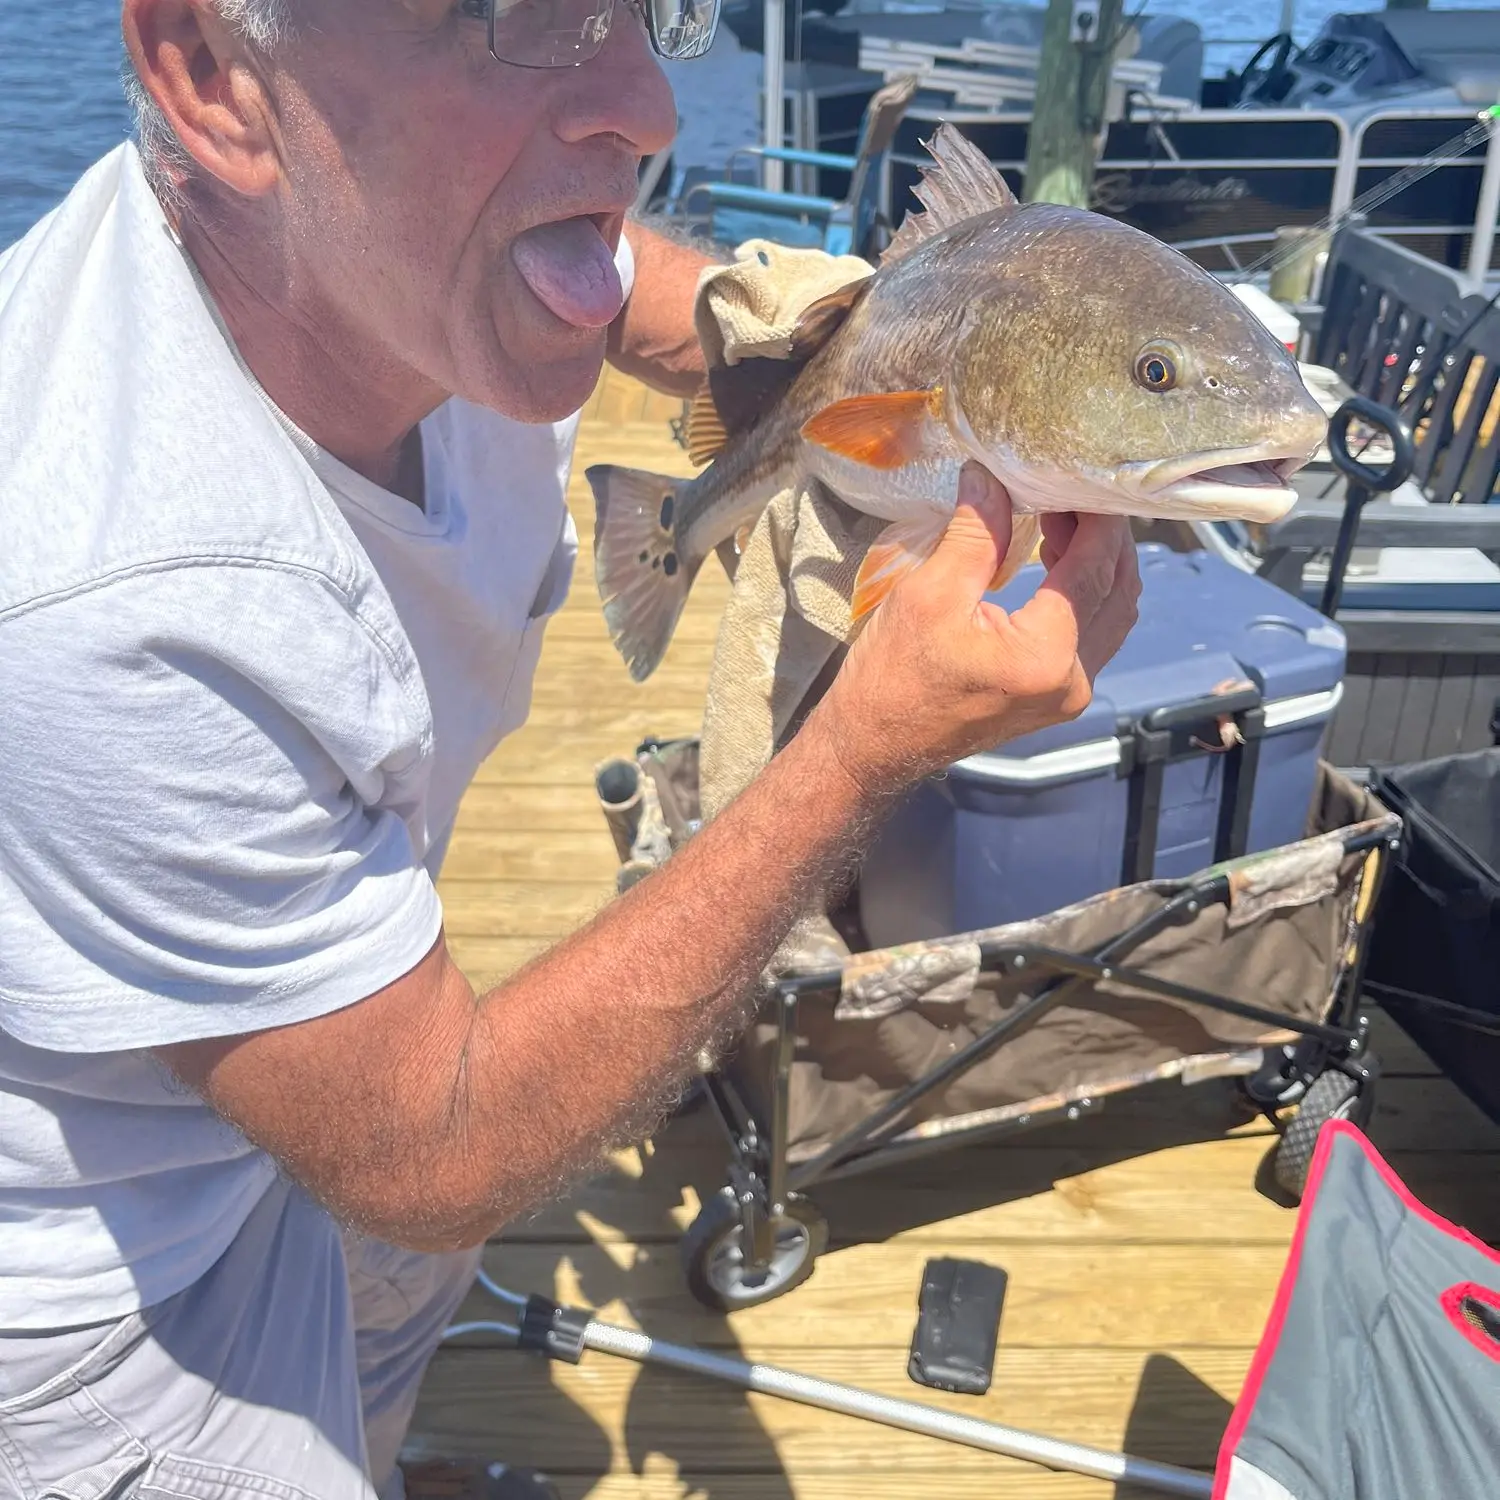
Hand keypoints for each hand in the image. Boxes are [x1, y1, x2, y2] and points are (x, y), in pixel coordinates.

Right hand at [812, 462, 1140, 798]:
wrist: (873, 744)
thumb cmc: (893, 675)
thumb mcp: (930, 593)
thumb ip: (975, 533)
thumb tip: (991, 476)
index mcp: (1046, 655)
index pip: (1095, 567)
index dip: (1093, 516)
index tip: (1074, 476)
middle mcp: (1072, 681)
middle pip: (1118, 590)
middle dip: (1103, 536)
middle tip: (1069, 492)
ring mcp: (1068, 695)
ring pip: (1113, 614)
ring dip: (1099, 564)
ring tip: (1061, 521)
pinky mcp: (1054, 698)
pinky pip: (1093, 635)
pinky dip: (1086, 593)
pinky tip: (1055, 563)